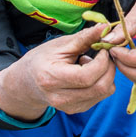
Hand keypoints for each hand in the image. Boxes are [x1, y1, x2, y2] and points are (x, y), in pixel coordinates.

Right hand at [0, 23, 115, 118]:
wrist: (26, 82)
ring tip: (91, 63)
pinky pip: (100, 96)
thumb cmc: (42, 59)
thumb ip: (84, 37)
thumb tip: (105, 26)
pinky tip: (88, 73)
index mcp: (52, 78)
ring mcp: (68, 107)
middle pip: (100, 87)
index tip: (103, 48)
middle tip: (103, 54)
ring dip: (106, 75)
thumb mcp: (60, 44)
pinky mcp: (76, 109)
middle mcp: (60, 98)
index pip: (87, 76)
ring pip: (104, 92)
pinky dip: (102, 82)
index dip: (102, 61)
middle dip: (109, 67)